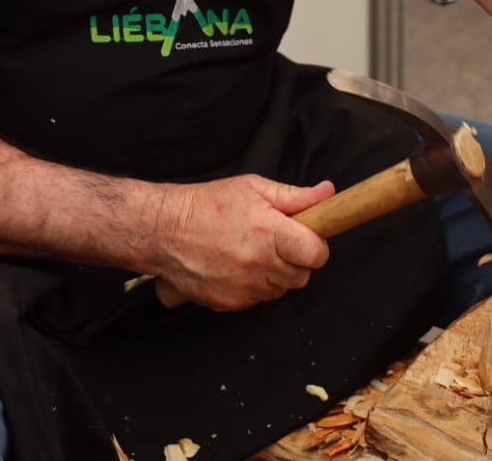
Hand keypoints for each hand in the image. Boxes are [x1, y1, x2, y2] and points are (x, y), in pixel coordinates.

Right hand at [152, 174, 332, 310]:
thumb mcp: (252, 188)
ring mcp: (243, 287)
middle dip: (296, 261)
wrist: (164, 230)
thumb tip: (328, 193)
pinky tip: (238, 268)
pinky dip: (254, 288)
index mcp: (269, 232)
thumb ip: (294, 196)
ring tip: (254, 254)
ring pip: (280, 291)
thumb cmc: (207, 205)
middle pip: (302, 276)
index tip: (306, 238)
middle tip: (278, 244)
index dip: (316, 246)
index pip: (316, 254)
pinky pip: (257, 301)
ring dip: (275, 276)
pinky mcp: (229, 303)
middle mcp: (259, 264)